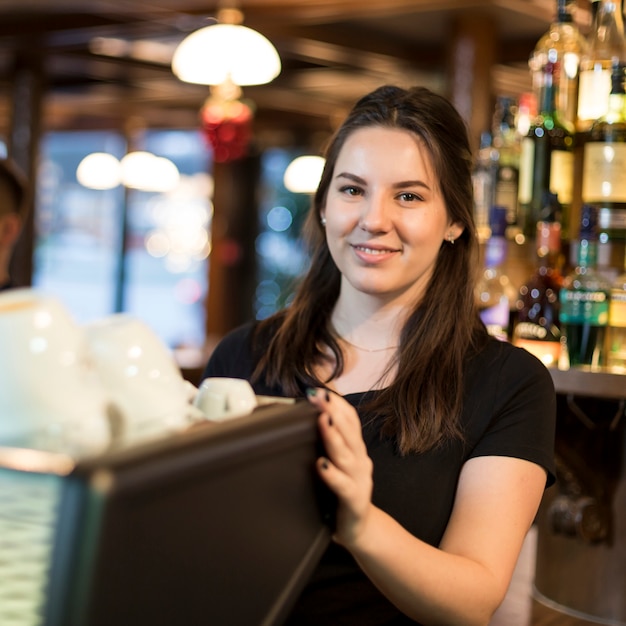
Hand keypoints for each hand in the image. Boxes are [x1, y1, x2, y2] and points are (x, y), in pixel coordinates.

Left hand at [307, 388, 373, 547]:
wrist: (360, 531)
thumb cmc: (342, 493)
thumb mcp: (336, 464)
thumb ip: (327, 443)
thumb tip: (307, 418)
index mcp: (355, 449)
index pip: (349, 419)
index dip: (336, 403)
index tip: (318, 389)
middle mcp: (360, 460)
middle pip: (348, 431)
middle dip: (332, 411)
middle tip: (318, 395)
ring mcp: (359, 480)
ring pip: (346, 455)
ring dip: (333, 437)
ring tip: (322, 421)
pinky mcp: (354, 501)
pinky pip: (343, 486)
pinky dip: (332, 475)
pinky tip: (321, 465)